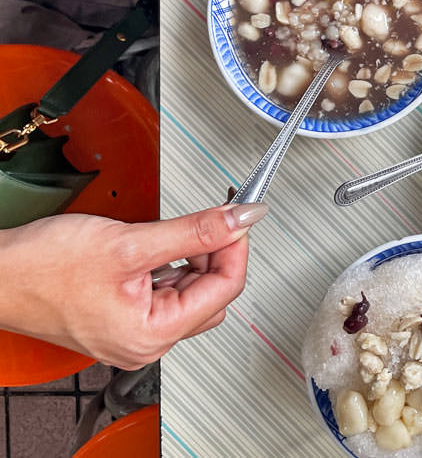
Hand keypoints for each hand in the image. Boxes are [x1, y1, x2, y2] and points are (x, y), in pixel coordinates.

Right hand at [0, 202, 267, 369]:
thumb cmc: (41, 268)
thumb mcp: (131, 243)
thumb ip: (194, 232)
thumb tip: (240, 220)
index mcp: (152, 334)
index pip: (226, 289)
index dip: (236, 247)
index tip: (239, 217)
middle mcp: (146, 343)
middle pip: (212, 294)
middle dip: (213, 254)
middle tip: (210, 220)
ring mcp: (133, 333)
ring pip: (189, 292)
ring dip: (189, 260)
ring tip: (167, 236)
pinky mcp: (122, 319)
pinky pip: (163, 293)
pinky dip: (167, 267)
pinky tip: (151, 250)